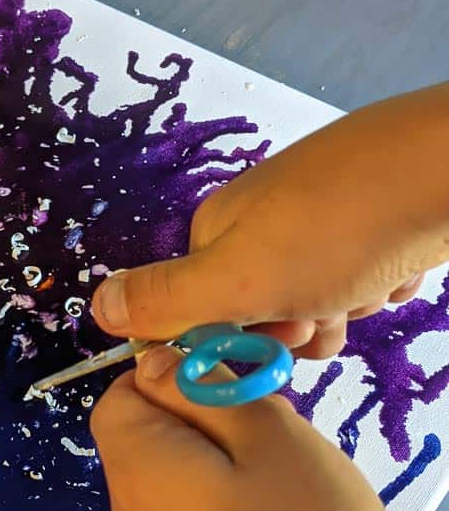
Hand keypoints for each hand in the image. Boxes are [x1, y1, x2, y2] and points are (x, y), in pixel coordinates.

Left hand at [91, 346, 448, 510]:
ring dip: (217, 465)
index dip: (170, 377)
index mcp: (137, 471)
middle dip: (202, 421)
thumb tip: (155, 365)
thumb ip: (205, 390)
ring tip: (281, 486)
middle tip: (272, 436)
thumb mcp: (269, 435)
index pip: (120, 397)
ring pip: (170, 483)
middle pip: (144, 440)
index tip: (233, 386)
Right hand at [92, 84, 448, 358]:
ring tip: (366, 287)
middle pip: (261, 311)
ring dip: (339, 311)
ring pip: (313, 300)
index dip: (238, 341)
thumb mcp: (238, 277)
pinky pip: (356, 276)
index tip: (275, 332)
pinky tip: (391, 270)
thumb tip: (97, 307)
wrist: (443, 169)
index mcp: (216, 233)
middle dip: (295, 327)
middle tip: (324, 312)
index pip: (201, 316)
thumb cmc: (338, 229)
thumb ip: (166, 299)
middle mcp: (259, 221)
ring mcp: (314, 216)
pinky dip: (374, 284)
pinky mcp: (365, 219)